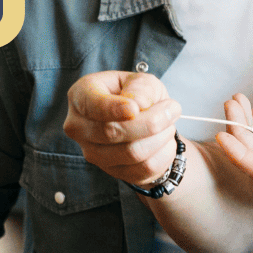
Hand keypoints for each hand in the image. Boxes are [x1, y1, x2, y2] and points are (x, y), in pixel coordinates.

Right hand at [63, 71, 181, 186]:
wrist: (143, 121)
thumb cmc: (137, 95)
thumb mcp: (141, 80)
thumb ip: (140, 87)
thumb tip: (139, 104)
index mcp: (81, 96)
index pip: (92, 106)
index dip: (113, 109)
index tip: (134, 109)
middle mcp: (80, 127)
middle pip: (113, 132)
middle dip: (151, 121)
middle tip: (172, 109)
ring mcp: (93, 153)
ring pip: (132, 153)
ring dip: (160, 137)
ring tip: (169, 124)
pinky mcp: (113, 172)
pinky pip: (144, 168)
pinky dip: (163, 153)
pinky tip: (164, 140)